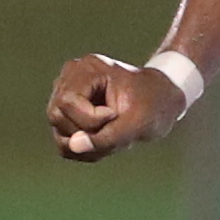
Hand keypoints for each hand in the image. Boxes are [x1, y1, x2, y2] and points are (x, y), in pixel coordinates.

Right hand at [48, 53, 194, 163]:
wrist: (161, 99)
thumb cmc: (154, 105)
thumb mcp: (137, 124)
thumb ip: (105, 137)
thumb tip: (73, 145)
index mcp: (86, 70)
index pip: (68, 102)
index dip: (90, 120)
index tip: (117, 116)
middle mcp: (69, 79)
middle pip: (58, 116)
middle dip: (89, 133)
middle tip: (117, 129)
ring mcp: (64, 96)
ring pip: (59, 132)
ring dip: (88, 144)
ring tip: (114, 136)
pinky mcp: (67, 115)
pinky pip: (64, 141)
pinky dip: (86, 149)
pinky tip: (107, 140)